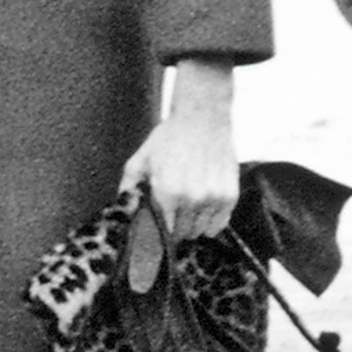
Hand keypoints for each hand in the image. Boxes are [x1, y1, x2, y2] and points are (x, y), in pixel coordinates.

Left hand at [121, 60, 238, 241]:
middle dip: (178, 227)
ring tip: (191, 206)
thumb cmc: (171, 136)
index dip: (163, 232)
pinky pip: (220, 224)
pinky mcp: (230, 195)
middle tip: (176, 211)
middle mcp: (192, 199)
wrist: (202, 117)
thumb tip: (122, 205)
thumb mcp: (142, 158)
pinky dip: (212, 220)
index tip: (163, 226)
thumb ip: (129, 185)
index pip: (165, 233)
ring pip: (203, 231)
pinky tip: (205, 205)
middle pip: (184, 234)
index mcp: (167, 192)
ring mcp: (213, 199)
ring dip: (196, 224)